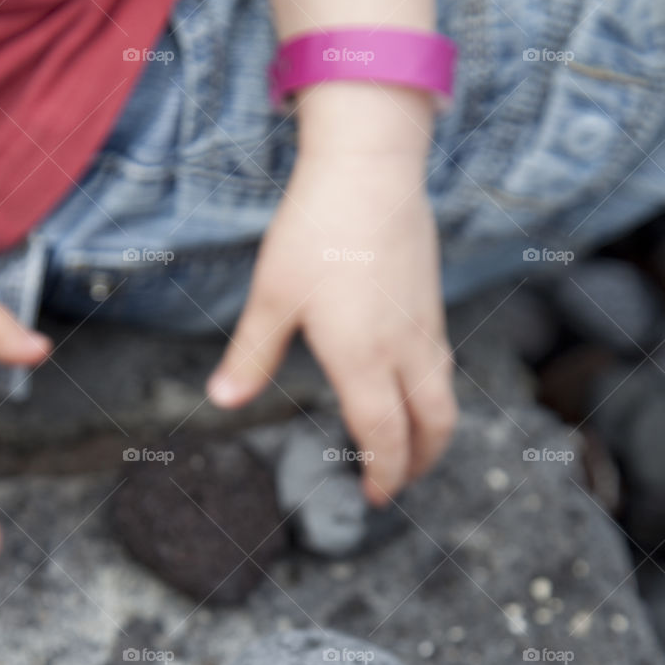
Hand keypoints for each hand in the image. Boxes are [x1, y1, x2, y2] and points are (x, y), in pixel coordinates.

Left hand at [206, 147, 456, 504]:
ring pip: (443, 397)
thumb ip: (251, 355)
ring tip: (407, 447)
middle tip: (395, 484)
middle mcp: (404, 350)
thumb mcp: (272, 296)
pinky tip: (409, 390)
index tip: (372, 496)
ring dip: (430, 433)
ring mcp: (424, 327)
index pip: (383, 436)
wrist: (370, 168)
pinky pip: (441, 366)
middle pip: (432, 427)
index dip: (382, 474)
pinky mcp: (431, 304)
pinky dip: (431, 396)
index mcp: (363, 359)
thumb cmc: (317, 230)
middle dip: (418, 464)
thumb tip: (222, 400)